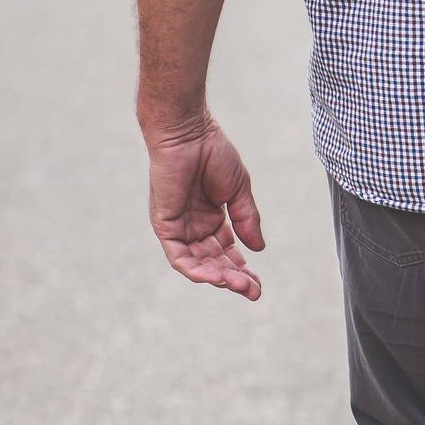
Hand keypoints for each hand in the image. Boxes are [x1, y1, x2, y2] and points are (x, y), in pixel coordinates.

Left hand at [144, 116, 264, 300]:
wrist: (188, 133)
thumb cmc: (212, 153)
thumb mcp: (239, 191)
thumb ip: (247, 219)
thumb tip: (259, 249)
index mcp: (212, 218)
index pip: (228, 252)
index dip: (242, 269)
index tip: (258, 284)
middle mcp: (194, 226)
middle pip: (214, 262)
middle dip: (233, 278)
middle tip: (253, 291)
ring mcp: (179, 227)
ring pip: (197, 263)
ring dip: (217, 277)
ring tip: (238, 285)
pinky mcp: (165, 224)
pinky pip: (178, 255)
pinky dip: (195, 269)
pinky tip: (214, 276)